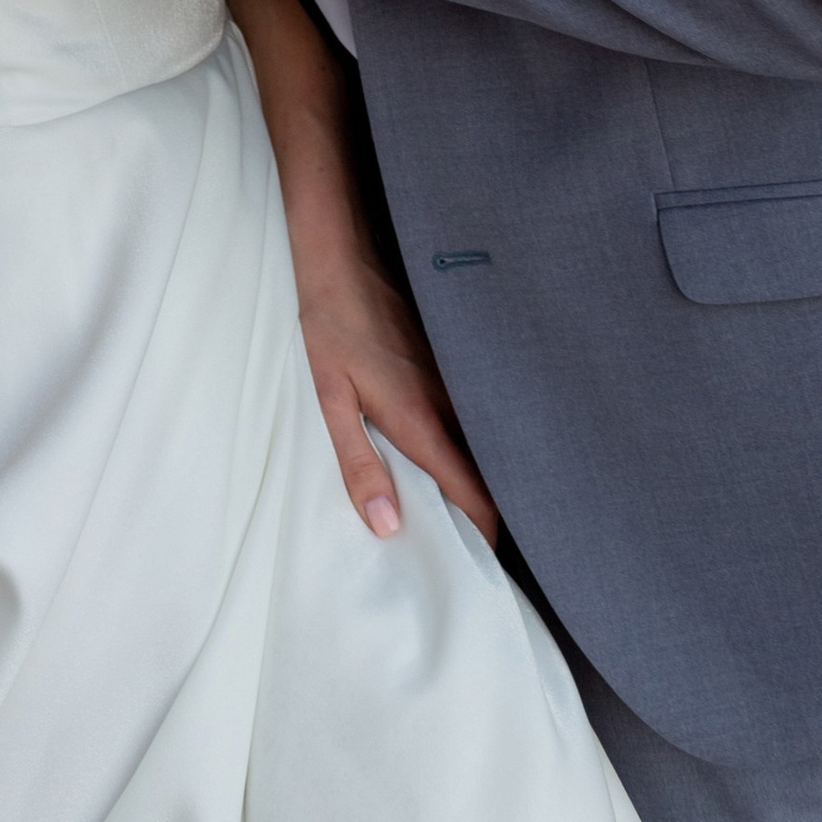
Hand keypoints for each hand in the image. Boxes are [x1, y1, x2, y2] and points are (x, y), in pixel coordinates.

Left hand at [295, 244, 499, 546]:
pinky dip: (476, 439)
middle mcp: (452, 400)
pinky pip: (477, 410)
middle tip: (473, 543)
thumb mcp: (331, 400)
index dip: (484, 535)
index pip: (476, 493)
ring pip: (487, 440)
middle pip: (491, 471)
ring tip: (463, 505)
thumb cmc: (330, 329)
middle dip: (489, 510)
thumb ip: (359, 464)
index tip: (479, 564)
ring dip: (485, 473)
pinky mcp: (454, 356)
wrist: (344, 256)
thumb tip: (387, 526)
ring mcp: (457, 375)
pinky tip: (455, 449)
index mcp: (423, 419)